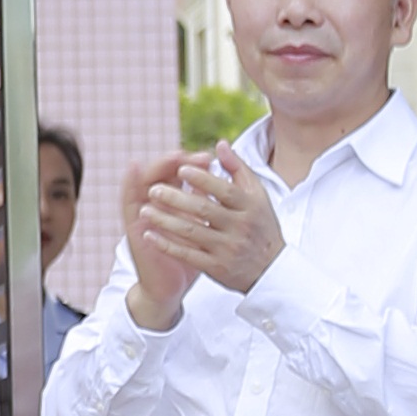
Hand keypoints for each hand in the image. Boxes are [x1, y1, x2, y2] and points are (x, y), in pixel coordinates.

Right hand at [114, 150, 194, 324]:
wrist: (170, 289)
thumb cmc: (188, 257)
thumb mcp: (201, 228)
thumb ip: (206, 202)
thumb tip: (218, 176)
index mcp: (172, 203)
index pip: (179, 173)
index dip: (192, 162)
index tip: (209, 157)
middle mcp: (155, 205)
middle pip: (160, 172)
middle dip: (177, 160)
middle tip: (195, 156)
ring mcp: (142, 215)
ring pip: (143, 181)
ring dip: (158, 167)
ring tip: (173, 157)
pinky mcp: (133, 227)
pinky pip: (128, 202)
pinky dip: (129, 184)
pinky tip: (135, 170)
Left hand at [135, 144, 283, 297]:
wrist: (272, 271)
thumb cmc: (261, 226)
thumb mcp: (258, 196)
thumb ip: (238, 169)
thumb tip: (220, 144)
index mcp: (250, 206)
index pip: (224, 190)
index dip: (202, 179)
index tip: (180, 168)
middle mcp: (240, 227)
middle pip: (204, 209)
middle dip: (176, 199)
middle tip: (153, 190)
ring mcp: (228, 249)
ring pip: (192, 232)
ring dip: (166, 221)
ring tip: (144, 210)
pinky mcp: (217, 268)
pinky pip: (188, 255)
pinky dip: (167, 245)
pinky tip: (149, 235)